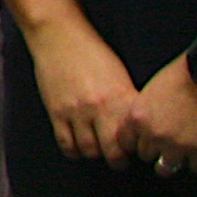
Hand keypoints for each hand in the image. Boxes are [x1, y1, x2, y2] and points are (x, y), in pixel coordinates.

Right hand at [27, 19, 140, 162]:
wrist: (59, 36)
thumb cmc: (92, 52)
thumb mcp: (119, 74)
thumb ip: (128, 101)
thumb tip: (136, 127)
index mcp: (121, 95)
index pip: (136, 136)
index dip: (139, 147)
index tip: (138, 148)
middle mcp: (101, 106)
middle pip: (114, 151)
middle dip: (119, 160)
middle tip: (120, 159)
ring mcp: (77, 111)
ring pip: (90, 150)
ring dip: (96, 154)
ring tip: (99, 149)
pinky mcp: (57, 112)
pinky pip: (66, 144)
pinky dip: (74, 151)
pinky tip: (79, 145)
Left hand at [119, 59, 196, 178]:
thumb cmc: (183, 74)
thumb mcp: (152, 89)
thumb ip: (145, 111)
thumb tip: (145, 127)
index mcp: (138, 117)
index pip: (125, 142)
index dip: (136, 140)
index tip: (143, 139)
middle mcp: (154, 134)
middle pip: (145, 155)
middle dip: (155, 149)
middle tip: (167, 142)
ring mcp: (177, 145)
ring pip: (166, 168)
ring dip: (173, 160)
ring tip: (181, 153)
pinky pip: (195, 168)